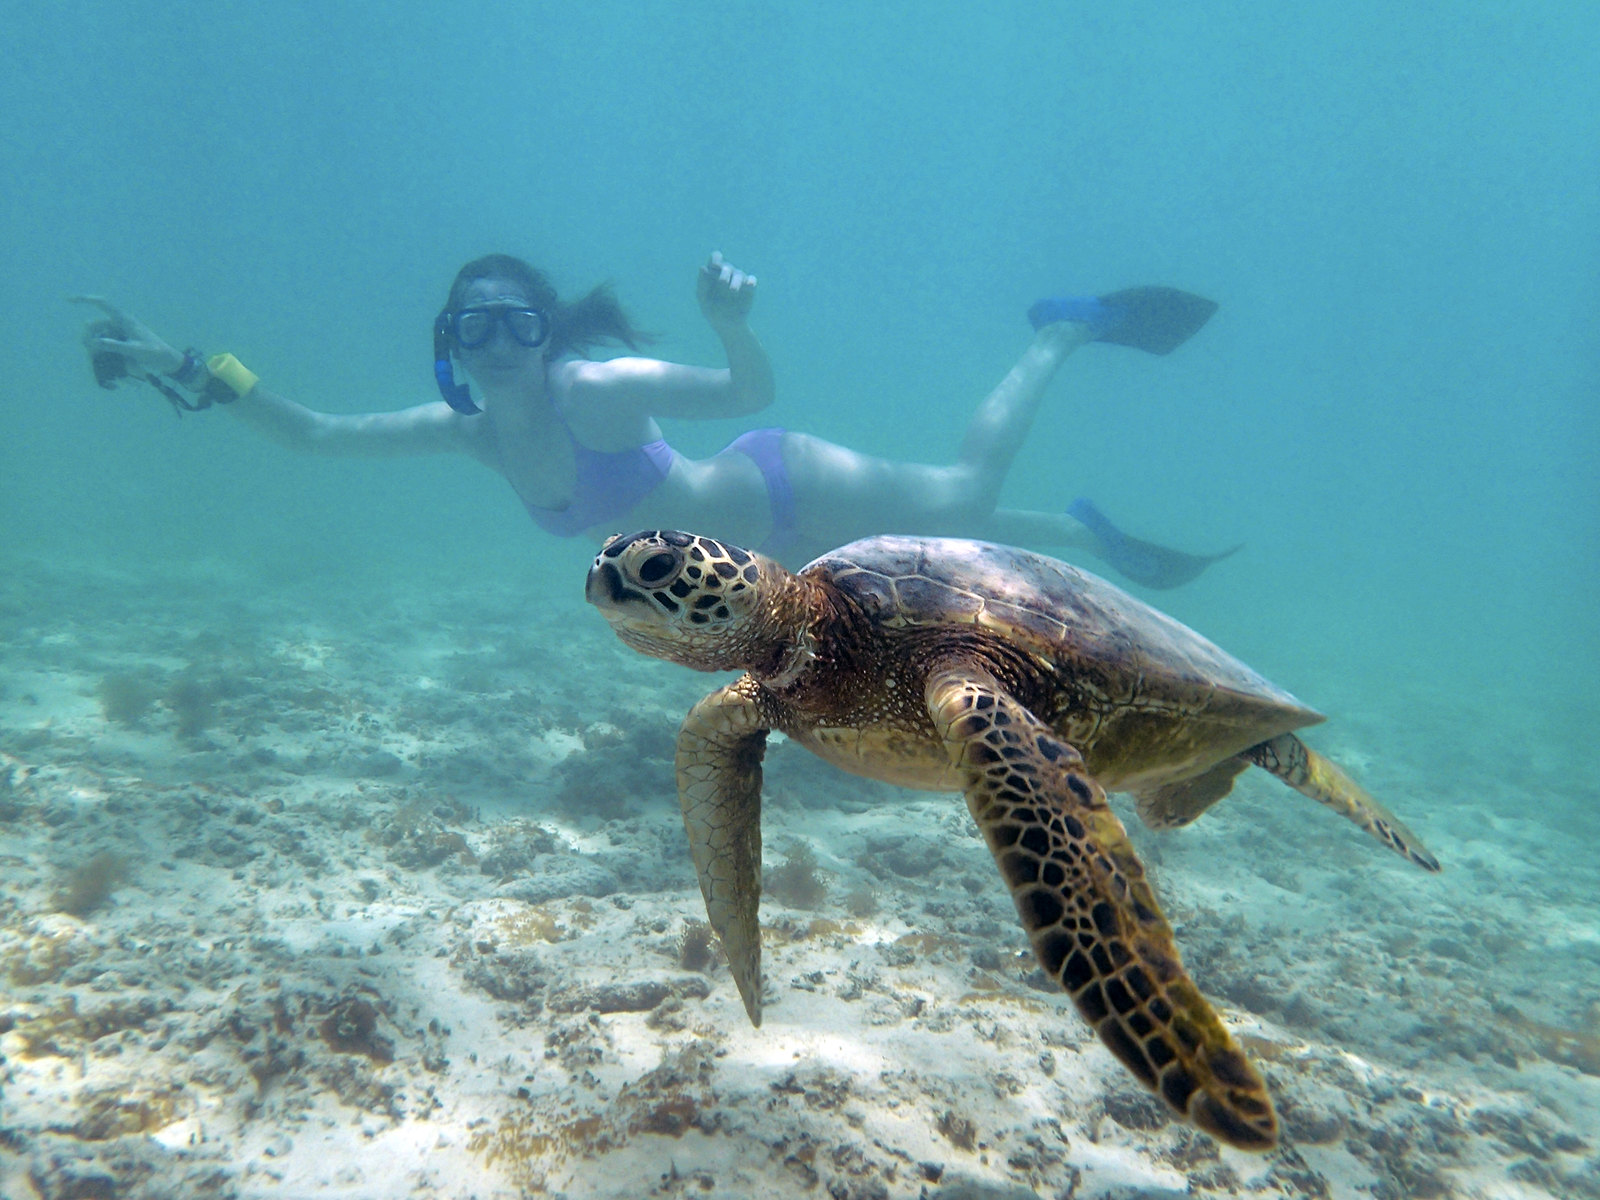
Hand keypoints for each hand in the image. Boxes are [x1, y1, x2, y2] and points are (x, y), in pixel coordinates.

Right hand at [69, 295, 183, 378]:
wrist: (168, 361)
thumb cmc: (155, 353)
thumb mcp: (135, 351)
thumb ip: (115, 346)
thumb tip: (94, 342)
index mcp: (124, 319)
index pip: (102, 304)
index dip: (85, 300)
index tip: (69, 301)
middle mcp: (119, 323)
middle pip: (95, 325)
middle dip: (89, 337)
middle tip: (91, 352)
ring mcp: (119, 332)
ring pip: (98, 336)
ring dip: (95, 346)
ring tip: (97, 360)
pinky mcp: (121, 341)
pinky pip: (105, 343)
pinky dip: (102, 351)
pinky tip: (102, 361)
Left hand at [696, 251, 756, 328]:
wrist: (727, 325)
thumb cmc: (712, 311)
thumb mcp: (703, 300)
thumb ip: (701, 284)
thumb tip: (703, 267)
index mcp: (714, 272)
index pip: (716, 256)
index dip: (716, 259)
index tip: (715, 267)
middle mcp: (728, 273)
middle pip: (727, 266)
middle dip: (724, 274)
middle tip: (722, 283)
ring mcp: (739, 279)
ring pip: (739, 273)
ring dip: (735, 281)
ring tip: (732, 291)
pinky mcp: (749, 288)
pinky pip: (752, 280)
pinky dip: (750, 282)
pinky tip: (748, 287)